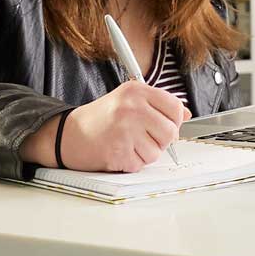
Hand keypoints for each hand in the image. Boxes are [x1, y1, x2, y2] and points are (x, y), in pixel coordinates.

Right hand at [21, 81, 191, 171]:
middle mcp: (131, 108)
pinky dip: (132, 163)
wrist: (69, 134)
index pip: (175, 107)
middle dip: (161, 140)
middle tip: (145, 137)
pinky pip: (141, 164)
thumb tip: (185, 114)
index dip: (174, 120)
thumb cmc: (101, 117)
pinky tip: (119, 152)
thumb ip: (158, 104)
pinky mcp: (118, 152)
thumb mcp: (129, 100)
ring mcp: (124, 131)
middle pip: (170, 132)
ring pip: (157, 152)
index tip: (165, 124)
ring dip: (145, 153)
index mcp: (136, 91)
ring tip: (128, 143)